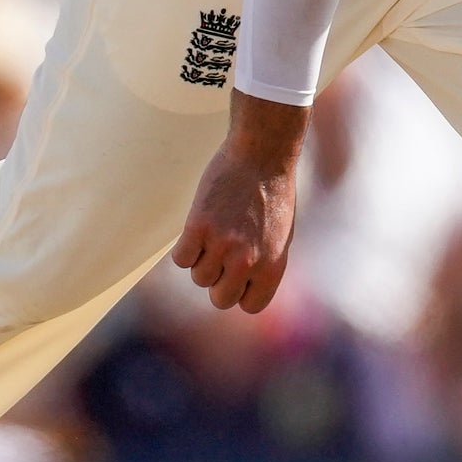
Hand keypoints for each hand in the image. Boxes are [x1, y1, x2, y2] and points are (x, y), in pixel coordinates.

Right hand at [172, 93, 306, 312]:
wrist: (261, 156)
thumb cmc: (273, 195)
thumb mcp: (280, 237)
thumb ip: (264, 267)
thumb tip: (242, 291)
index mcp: (272, 267)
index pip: (248, 306)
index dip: (241, 289)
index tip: (240, 271)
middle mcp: (247, 262)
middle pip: (219, 299)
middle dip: (219, 280)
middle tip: (224, 252)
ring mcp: (222, 246)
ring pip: (198, 277)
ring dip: (202, 259)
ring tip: (217, 231)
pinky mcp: (198, 227)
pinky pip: (181, 259)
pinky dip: (186, 247)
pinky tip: (200, 227)